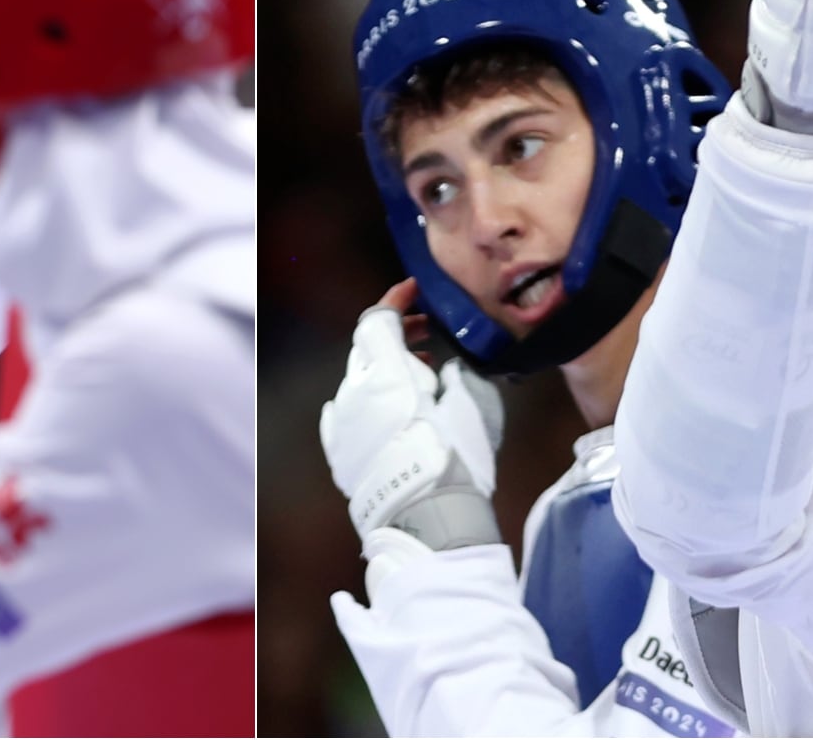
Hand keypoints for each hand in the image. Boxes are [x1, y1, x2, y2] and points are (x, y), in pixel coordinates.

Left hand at [320, 279, 505, 550]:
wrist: (428, 521)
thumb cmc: (457, 458)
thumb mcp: (474, 402)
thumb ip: (460, 371)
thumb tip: (450, 365)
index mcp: (385, 373)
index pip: (378, 320)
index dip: (396, 300)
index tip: (416, 291)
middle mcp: (353, 392)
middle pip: (367, 347)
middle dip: (396, 332)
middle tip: (428, 332)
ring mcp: (342, 424)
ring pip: (358, 380)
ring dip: (385, 369)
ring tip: (420, 377)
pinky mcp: (338, 452)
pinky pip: (345, 413)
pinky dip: (366, 400)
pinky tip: (386, 409)